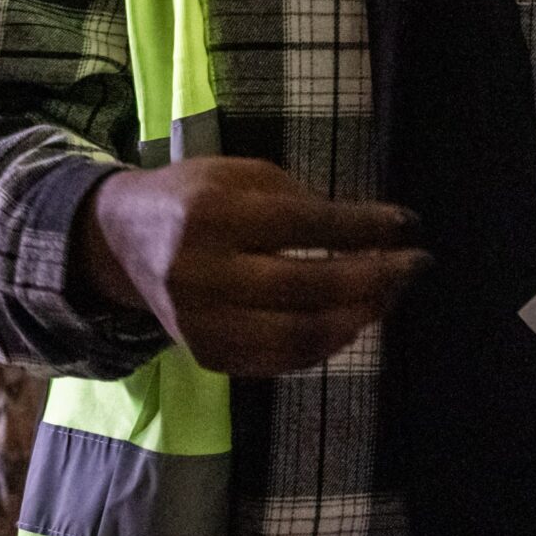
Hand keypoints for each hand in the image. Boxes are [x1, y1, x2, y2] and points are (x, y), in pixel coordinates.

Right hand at [74, 158, 429, 378]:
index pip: (303, 225)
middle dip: (374, 277)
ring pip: (298, 335)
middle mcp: (203, 272)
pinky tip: (350, 321)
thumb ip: (297, 199)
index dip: (363, 228)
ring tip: (389, 296)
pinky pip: (279, 361)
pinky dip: (324, 344)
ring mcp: (202, 322)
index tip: (409, 224)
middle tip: (415, 265)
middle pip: (307, 285)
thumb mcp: (236, 175)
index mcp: (211, 214)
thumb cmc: (191, 198)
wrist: (120, 242)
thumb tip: (370, 234)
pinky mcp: (205, 355)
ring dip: (357, 318)